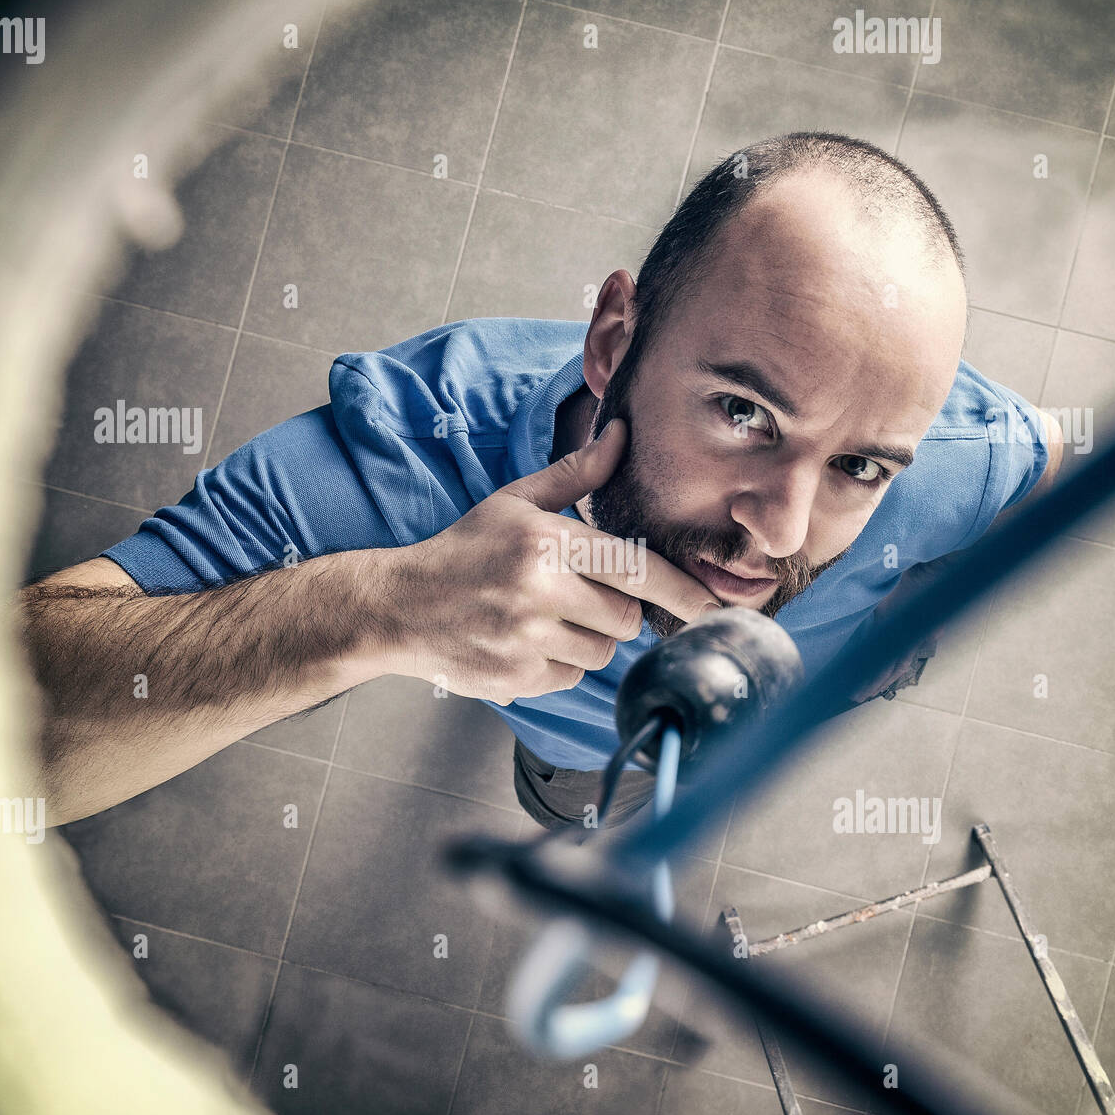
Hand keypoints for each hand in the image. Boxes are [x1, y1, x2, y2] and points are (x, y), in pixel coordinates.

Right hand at [373, 418, 722, 703]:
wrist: (399, 607)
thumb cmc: (466, 549)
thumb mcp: (515, 502)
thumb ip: (576, 473)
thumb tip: (623, 435)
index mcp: (545, 542)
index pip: (635, 568)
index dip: (682, 590)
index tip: (714, 607)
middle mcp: (537, 592)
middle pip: (626, 617)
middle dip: (617, 609)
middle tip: (581, 595)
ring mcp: (525, 640)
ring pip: (602, 652)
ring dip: (590, 639)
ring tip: (548, 618)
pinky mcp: (516, 679)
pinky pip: (571, 678)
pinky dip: (561, 664)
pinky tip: (528, 641)